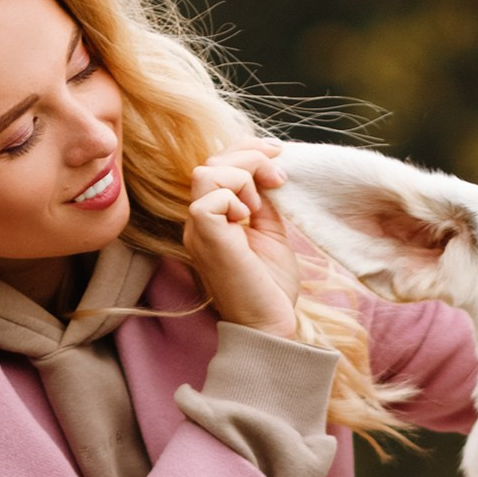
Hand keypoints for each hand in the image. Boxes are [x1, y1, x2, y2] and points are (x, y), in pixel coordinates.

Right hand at [184, 142, 302, 336]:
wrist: (270, 324)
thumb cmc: (270, 288)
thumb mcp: (271, 233)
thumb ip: (264, 203)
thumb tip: (268, 171)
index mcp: (213, 218)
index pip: (217, 165)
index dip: (248, 152)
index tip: (280, 160)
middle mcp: (199, 222)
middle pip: (209, 163)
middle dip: (250, 157)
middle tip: (279, 177)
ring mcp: (197, 230)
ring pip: (205, 173)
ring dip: (242, 176)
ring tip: (260, 204)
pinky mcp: (204, 239)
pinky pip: (208, 199)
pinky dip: (234, 198)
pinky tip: (249, 218)